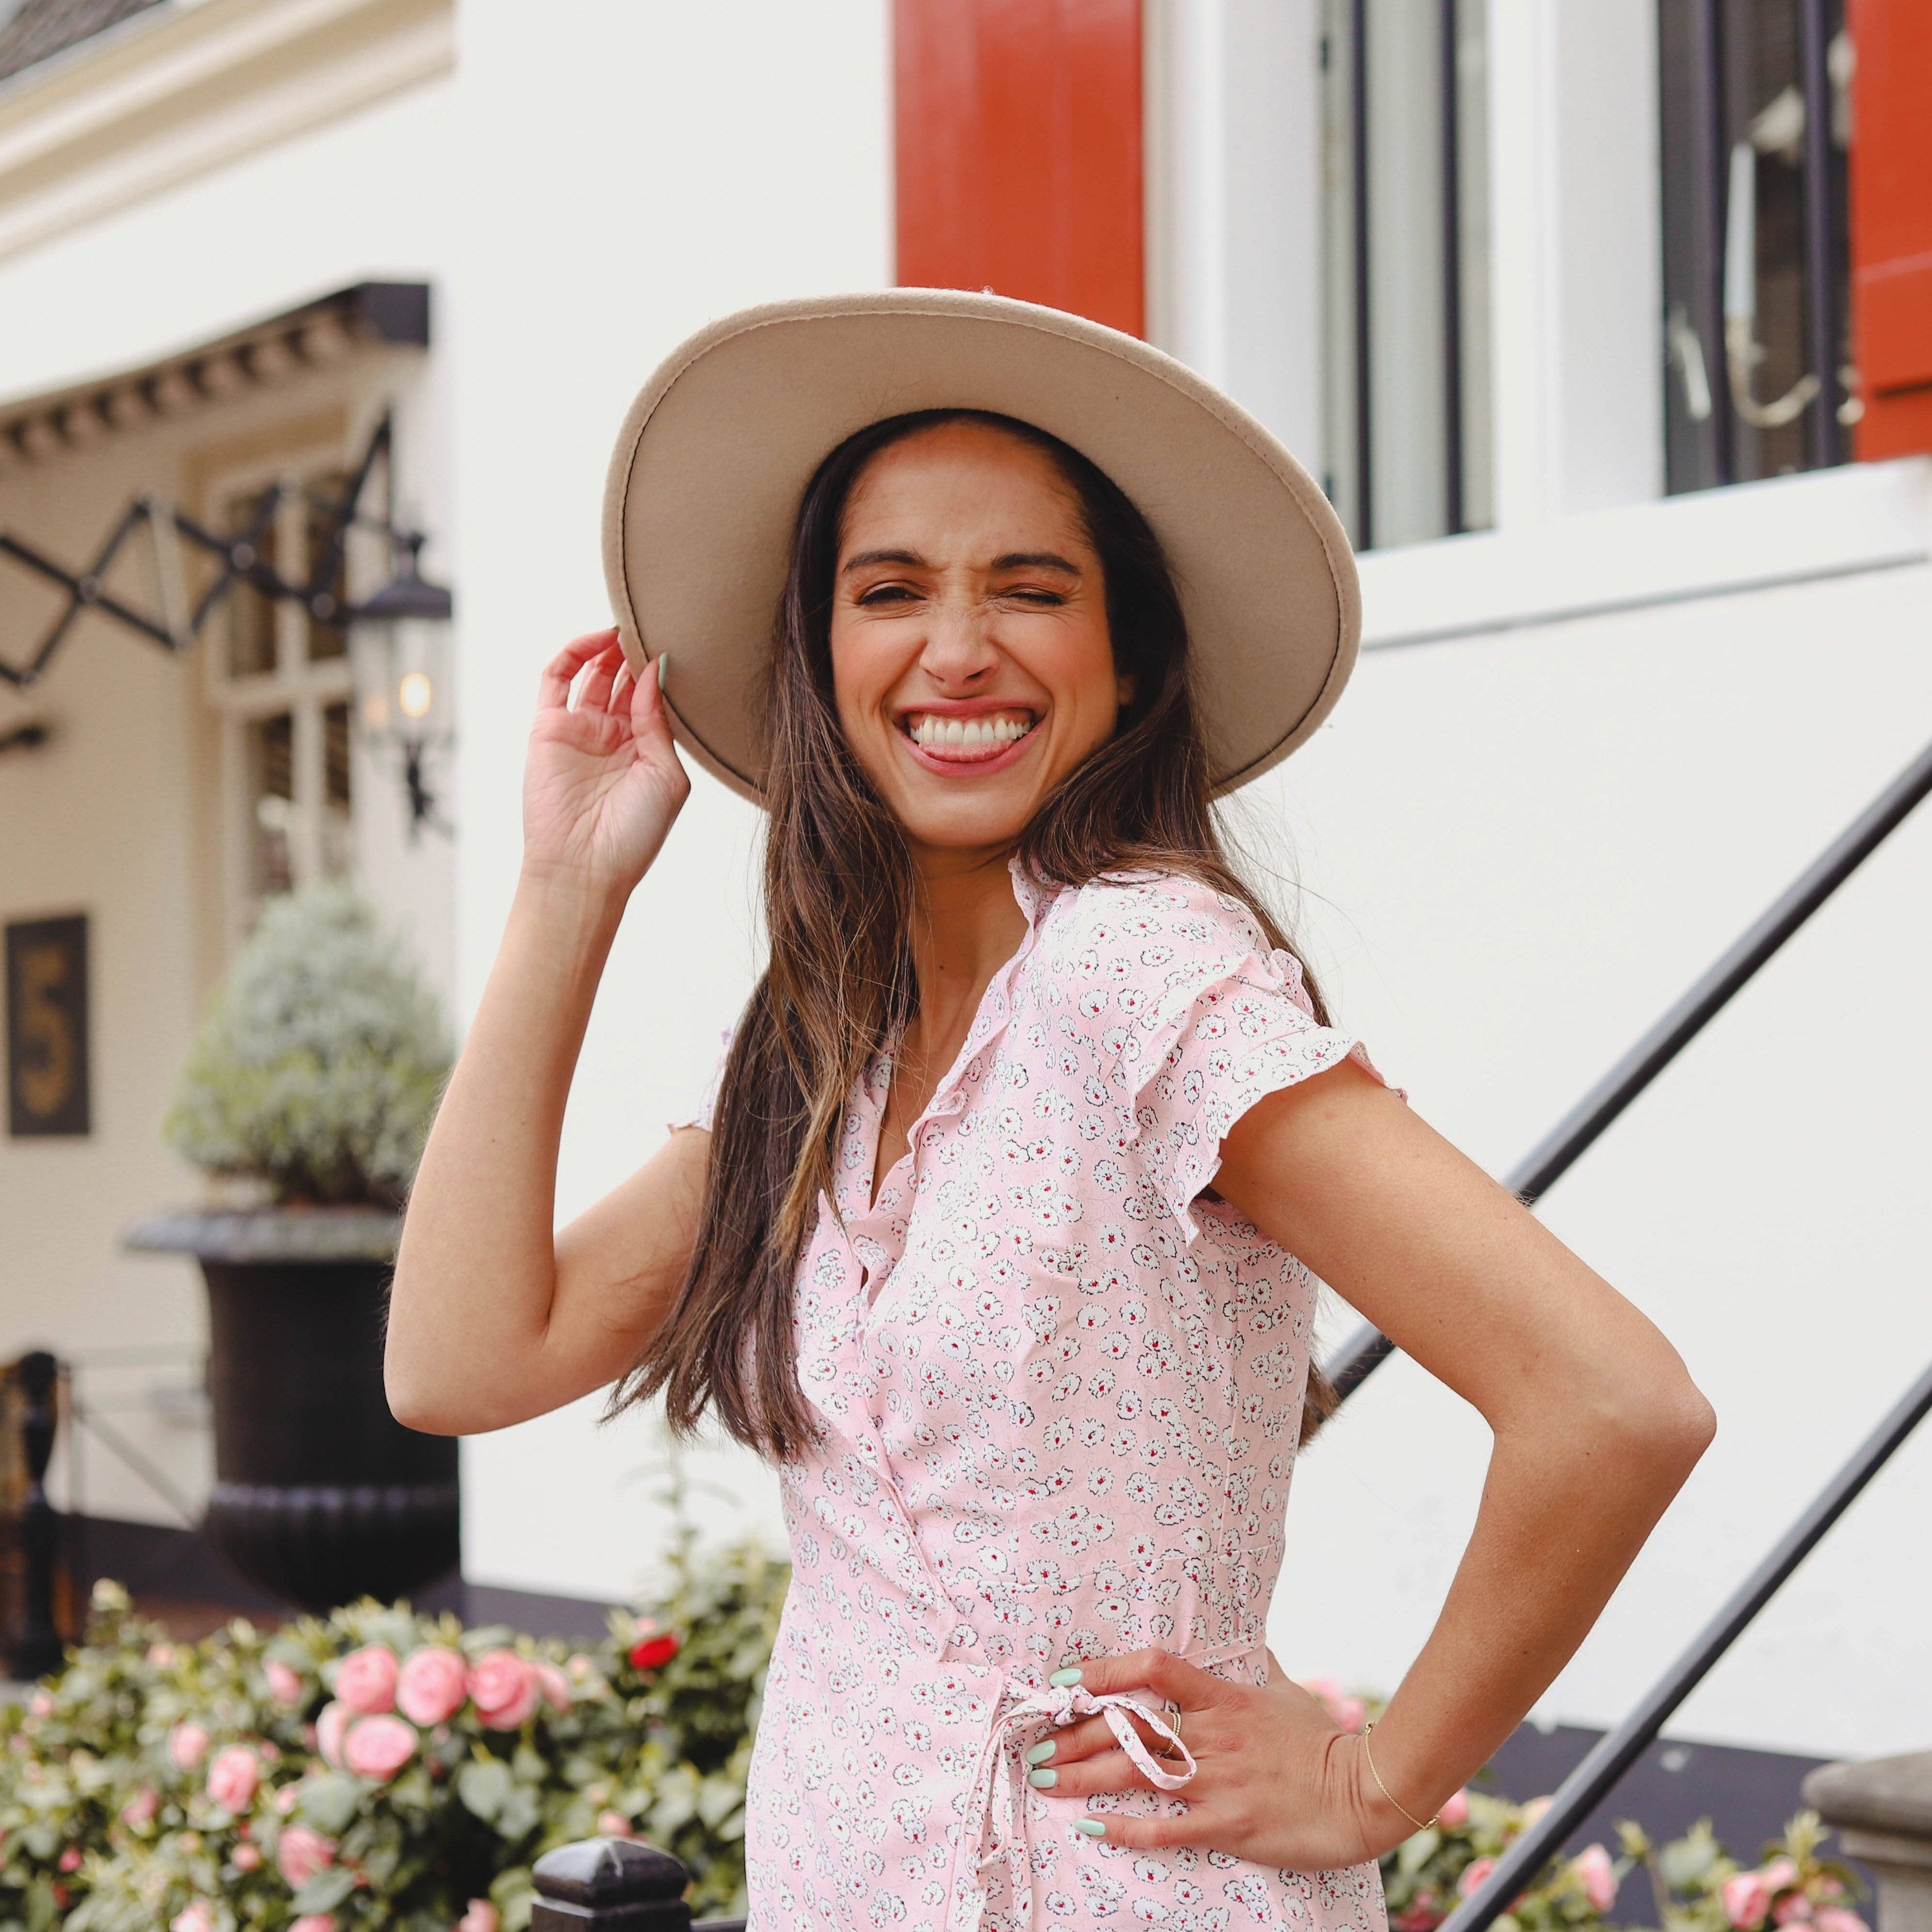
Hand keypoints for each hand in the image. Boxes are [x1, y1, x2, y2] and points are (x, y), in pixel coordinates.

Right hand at [522, 630, 688, 895]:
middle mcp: (611, 736)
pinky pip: (556, 678)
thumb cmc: (634, 834)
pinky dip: (574, 653)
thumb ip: (659, 722)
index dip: (660, 671)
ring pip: (593, 672)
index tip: (678, 644)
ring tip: (629, 625)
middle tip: (654, 623)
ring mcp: (578, 729)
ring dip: (608, 647)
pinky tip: (599, 639)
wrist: (586, 868)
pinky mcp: (547, 727)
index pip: (651, 697)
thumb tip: (654, 670)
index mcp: (643, 749)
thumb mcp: (665, 775)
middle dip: (636, 652)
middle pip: (623, 679)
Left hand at [1036, 1650, 1417, 1868]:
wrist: (1363, 1792)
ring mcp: (1218, 1781)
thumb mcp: (1286, 1690)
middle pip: (1128, 1726)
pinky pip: (1164, 1829)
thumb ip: (1257, 1664)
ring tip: (1044, 1777)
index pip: (1154, 1668)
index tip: (1068, 1681)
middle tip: (1036, 1741)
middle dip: (1074, 1733)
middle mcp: (1212, 1735)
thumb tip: (1247, 1639)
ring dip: (1081, 1775)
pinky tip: (1089, 1825)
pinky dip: (1123, 1828)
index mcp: (1223, 1698)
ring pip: (1134, 1773)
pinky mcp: (1228, 1825)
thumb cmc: (1322, 1741)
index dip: (1106, 1672)